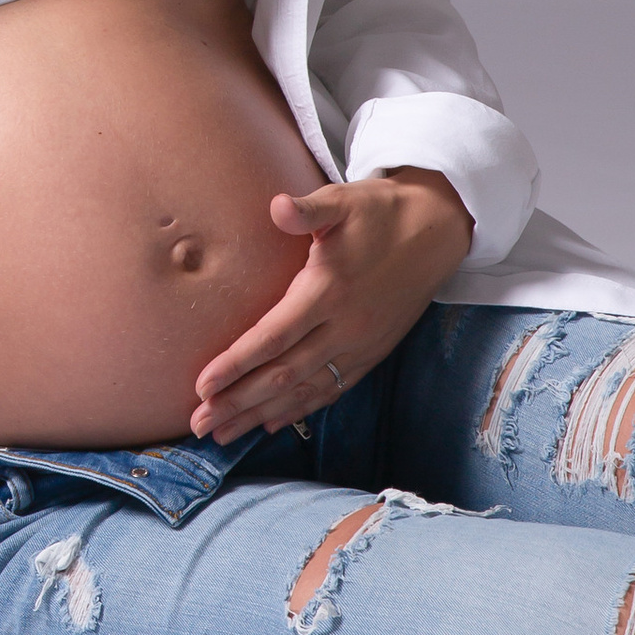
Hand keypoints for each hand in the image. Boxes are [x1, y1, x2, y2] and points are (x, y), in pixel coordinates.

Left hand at [189, 168, 474, 444]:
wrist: (437, 230)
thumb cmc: (381, 212)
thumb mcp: (344, 201)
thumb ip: (308, 209)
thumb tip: (278, 206)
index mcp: (329, 291)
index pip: (274, 337)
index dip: (237, 364)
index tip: (202, 386)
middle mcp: (344, 328)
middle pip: (283, 375)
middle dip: (238, 402)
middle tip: (197, 425)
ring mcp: (360, 346)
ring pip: (304, 390)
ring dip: (261, 415)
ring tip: (223, 434)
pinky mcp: (371, 353)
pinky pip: (330, 390)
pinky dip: (299, 409)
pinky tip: (271, 424)